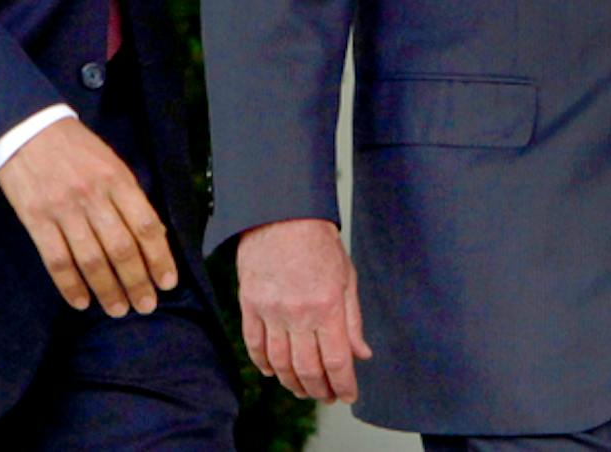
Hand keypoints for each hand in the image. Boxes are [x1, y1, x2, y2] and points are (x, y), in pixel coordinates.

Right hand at [0, 119, 176, 316]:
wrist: (26, 128)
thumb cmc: (74, 147)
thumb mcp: (109, 161)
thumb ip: (128, 196)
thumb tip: (151, 236)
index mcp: (116, 179)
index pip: (146, 226)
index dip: (159, 258)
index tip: (167, 283)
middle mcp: (93, 196)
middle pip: (121, 249)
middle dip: (137, 282)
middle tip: (145, 306)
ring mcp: (63, 209)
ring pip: (91, 260)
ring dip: (108, 290)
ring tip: (118, 309)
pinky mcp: (36, 219)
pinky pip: (57, 260)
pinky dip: (70, 286)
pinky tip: (81, 301)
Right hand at [235, 217, 372, 403]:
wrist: (282, 213)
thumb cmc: (318, 242)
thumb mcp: (347, 278)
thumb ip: (353, 320)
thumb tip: (361, 354)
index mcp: (327, 306)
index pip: (337, 362)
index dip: (344, 386)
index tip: (347, 396)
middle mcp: (298, 313)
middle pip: (308, 369)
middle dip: (319, 390)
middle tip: (326, 396)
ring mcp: (271, 309)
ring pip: (279, 363)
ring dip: (292, 383)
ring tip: (301, 390)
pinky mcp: (249, 302)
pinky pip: (254, 343)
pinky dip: (262, 364)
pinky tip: (271, 373)